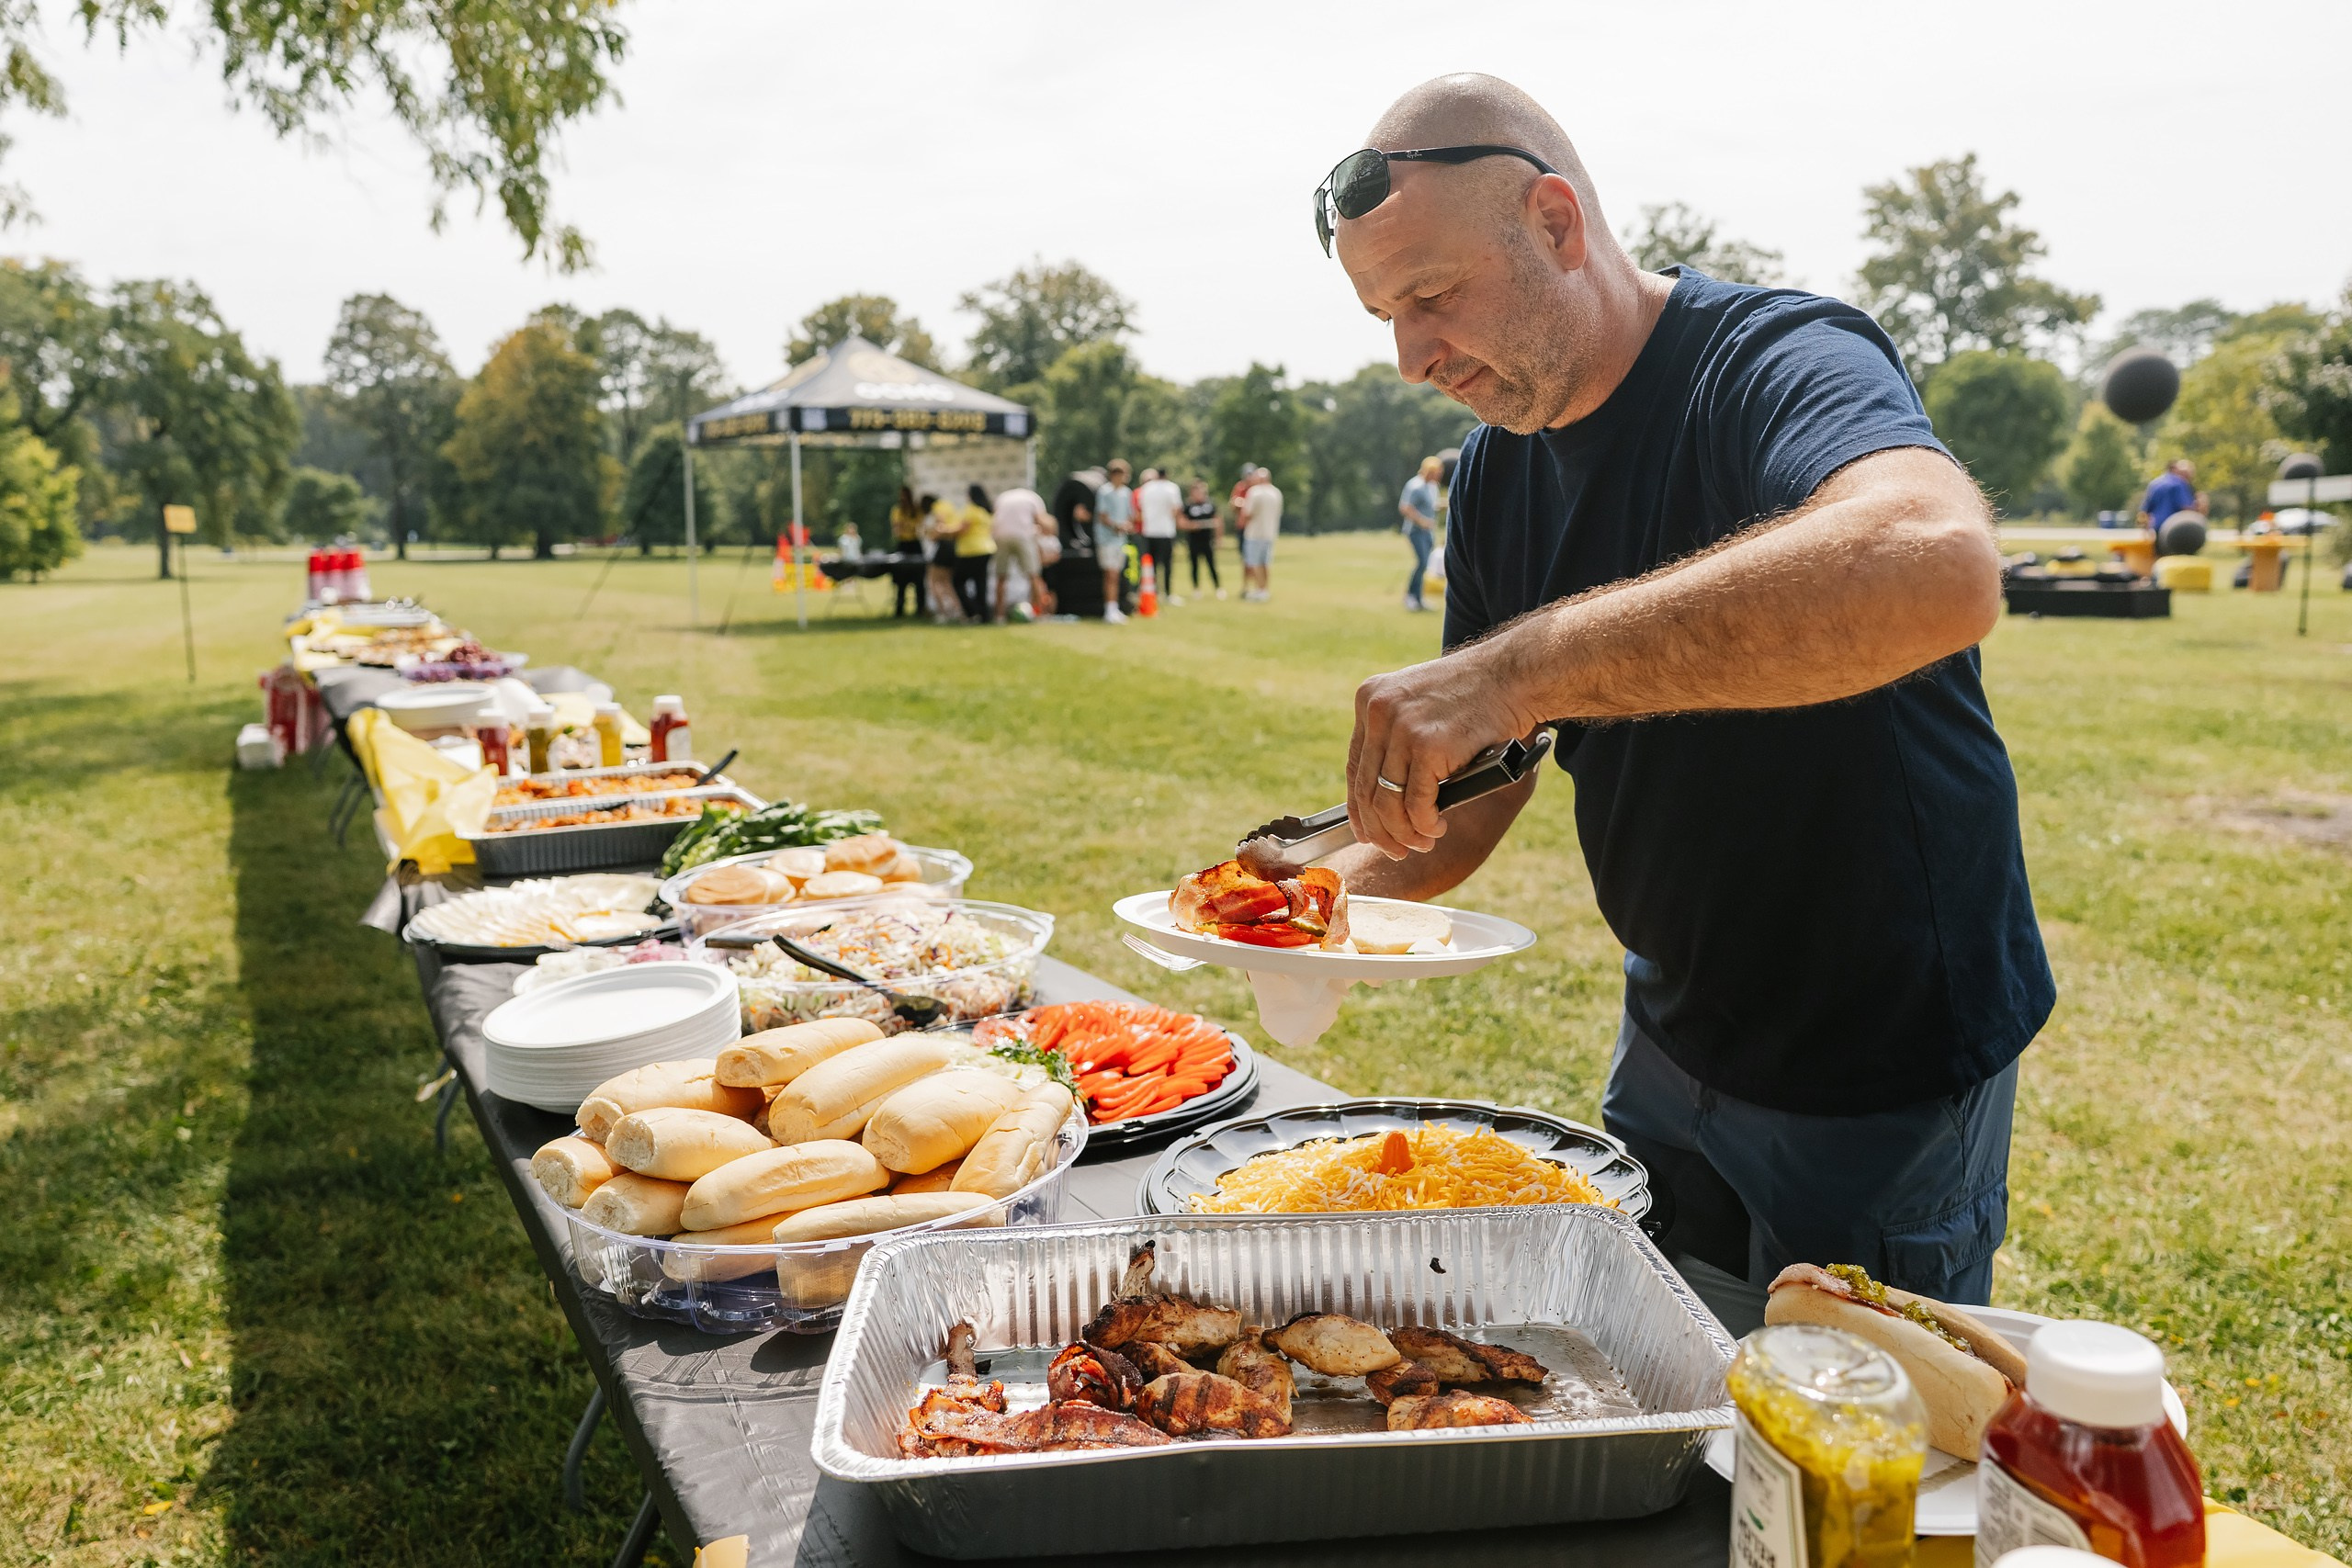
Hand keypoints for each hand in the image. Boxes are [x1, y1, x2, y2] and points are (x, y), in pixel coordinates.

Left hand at [1346, 644, 1531, 858]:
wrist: (1512, 675)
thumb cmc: (1475, 693)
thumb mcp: (1420, 703)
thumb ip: (1398, 735)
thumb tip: (1385, 790)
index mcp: (1370, 699)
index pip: (1354, 766)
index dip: (1359, 806)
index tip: (1366, 831)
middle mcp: (1378, 711)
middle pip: (1366, 789)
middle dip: (1379, 830)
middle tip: (1396, 850)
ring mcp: (1402, 728)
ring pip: (1387, 802)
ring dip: (1403, 833)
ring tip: (1421, 843)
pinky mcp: (1428, 746)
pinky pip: (1417, 803)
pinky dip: (1425, 824)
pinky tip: (1436, 828)